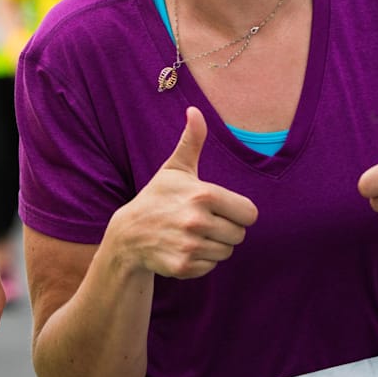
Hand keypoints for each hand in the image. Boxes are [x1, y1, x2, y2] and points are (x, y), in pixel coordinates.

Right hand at [108, 107, 257, 279]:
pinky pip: (211, 266)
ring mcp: (190, 246)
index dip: (237, 211)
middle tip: (202, 222)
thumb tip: (194, 110)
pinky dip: (200, 260)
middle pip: (239, 234)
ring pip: (226, 252)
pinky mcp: (183, 266)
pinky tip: (183, 248)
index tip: (218, 208)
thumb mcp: (175, 169)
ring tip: (191, 234)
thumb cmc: (156, 197)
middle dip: (225, 229)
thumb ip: (192, 140)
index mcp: (204, 195)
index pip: (249, 213)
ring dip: (213, 245)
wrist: (128, 234)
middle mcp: (198, 222)